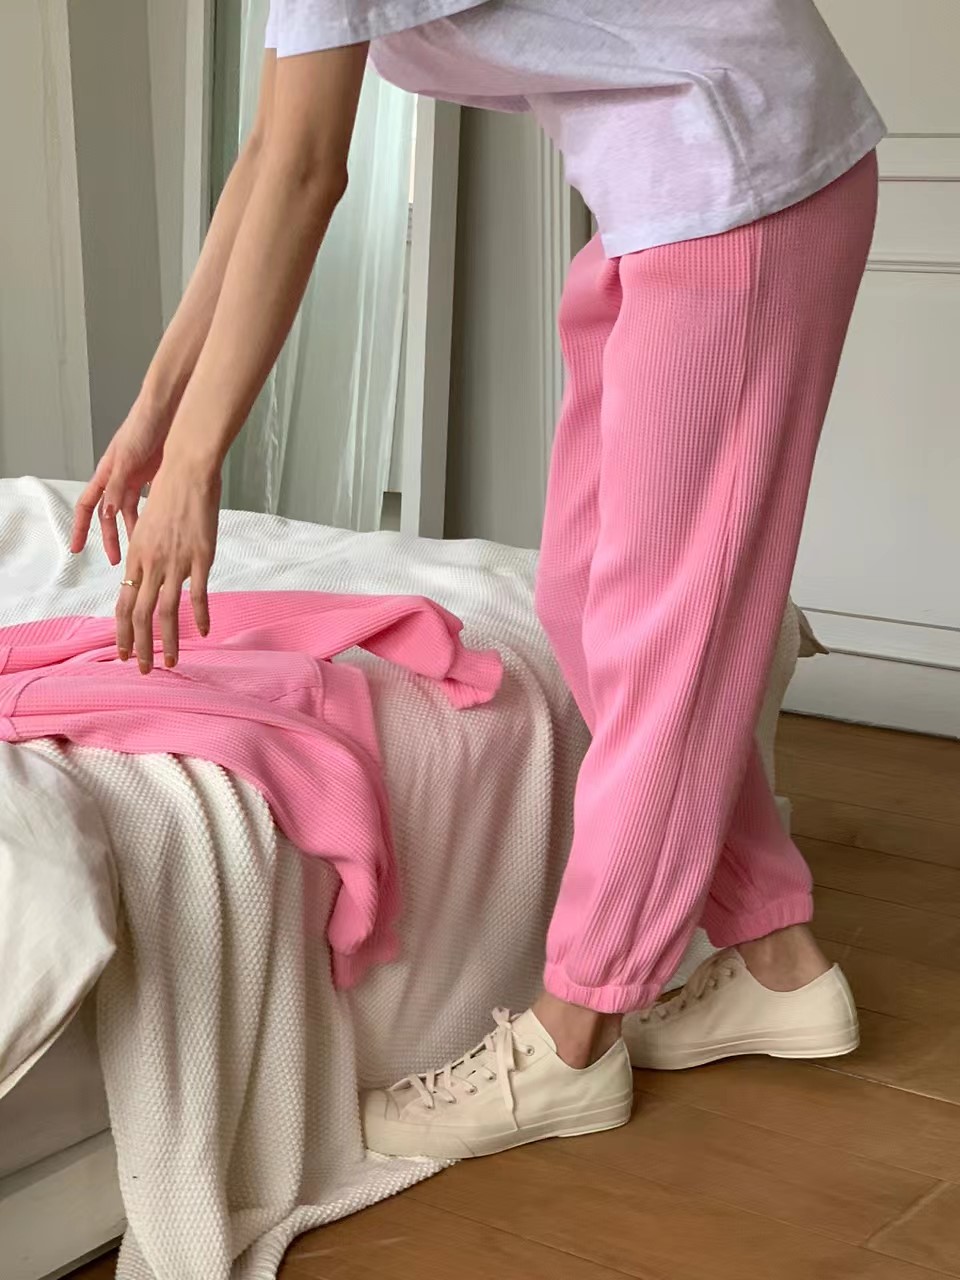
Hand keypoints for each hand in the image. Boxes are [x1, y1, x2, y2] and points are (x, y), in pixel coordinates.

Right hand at [71, 394, 171, 563]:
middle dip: (111, 537)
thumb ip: (117, 486)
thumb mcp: (126, 459)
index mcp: (106, 474)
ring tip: (141, 550)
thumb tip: (107, 515)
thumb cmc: (143, 426)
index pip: (87, 505)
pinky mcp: (154, 476)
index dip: (80, 527)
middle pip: (109, 514)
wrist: (169, 410)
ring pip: (130, 511)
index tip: (76, 548)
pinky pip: (149, 502)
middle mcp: (118, 478)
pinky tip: (156, 530)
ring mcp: (136, 478)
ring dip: (133, 530)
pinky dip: (150, 516)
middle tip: (118, 560)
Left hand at [116, 459, 220, 672]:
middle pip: (139, 615)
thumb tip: (147, 577)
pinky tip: (205, 632)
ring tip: (169, 662)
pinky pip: (198, 594)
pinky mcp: (200, 558)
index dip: (122, 633)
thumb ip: (147, 555)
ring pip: (166, 611)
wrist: (187, 471)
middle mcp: (151, 564)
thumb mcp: (148, 527)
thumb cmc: (169, 494)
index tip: (124, 653)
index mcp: (136, 557)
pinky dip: (200, 615)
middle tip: (144, 669)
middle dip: (140, 646)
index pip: (123, 603)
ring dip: (167, 641)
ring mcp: (176, 562)